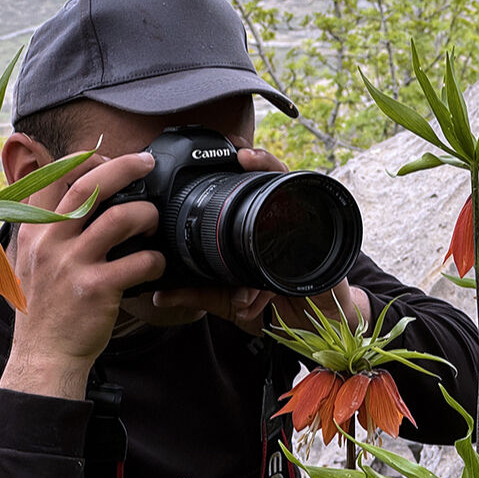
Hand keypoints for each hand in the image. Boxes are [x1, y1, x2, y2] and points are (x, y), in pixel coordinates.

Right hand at [0, 152, 164, 399]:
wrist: (44, 356)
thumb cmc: (45, 308)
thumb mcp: (30, 261)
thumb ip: (48, 230)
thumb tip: (78, 198)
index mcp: (33, 231)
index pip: (54, 177)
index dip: (85, 160)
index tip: (107, 157)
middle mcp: (49, 242)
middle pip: (88, 185)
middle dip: (123, 166)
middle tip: (147, 162)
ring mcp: (72, 265)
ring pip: (118, 218)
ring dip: (146, 214)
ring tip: (154, 221)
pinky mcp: (96, 289)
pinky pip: (139, 261)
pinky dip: (156, 259)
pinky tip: (158, 264)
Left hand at [149, 146, 371, 334]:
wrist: (317, 328)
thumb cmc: (278, 310)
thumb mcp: (229, 302)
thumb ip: (198, 294)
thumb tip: (158, 294)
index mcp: (259, 234)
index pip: (249, 194)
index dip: (236, 171)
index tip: (216, 154)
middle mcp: (282, 226)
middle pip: (270, 180)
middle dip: (254, 159)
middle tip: (235, 149)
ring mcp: (303, 230)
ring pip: (287, 188)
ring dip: (269, 167)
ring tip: (247, 157)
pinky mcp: (320, 240)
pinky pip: (309, 211)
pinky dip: (294, 195)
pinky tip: (277, 182)